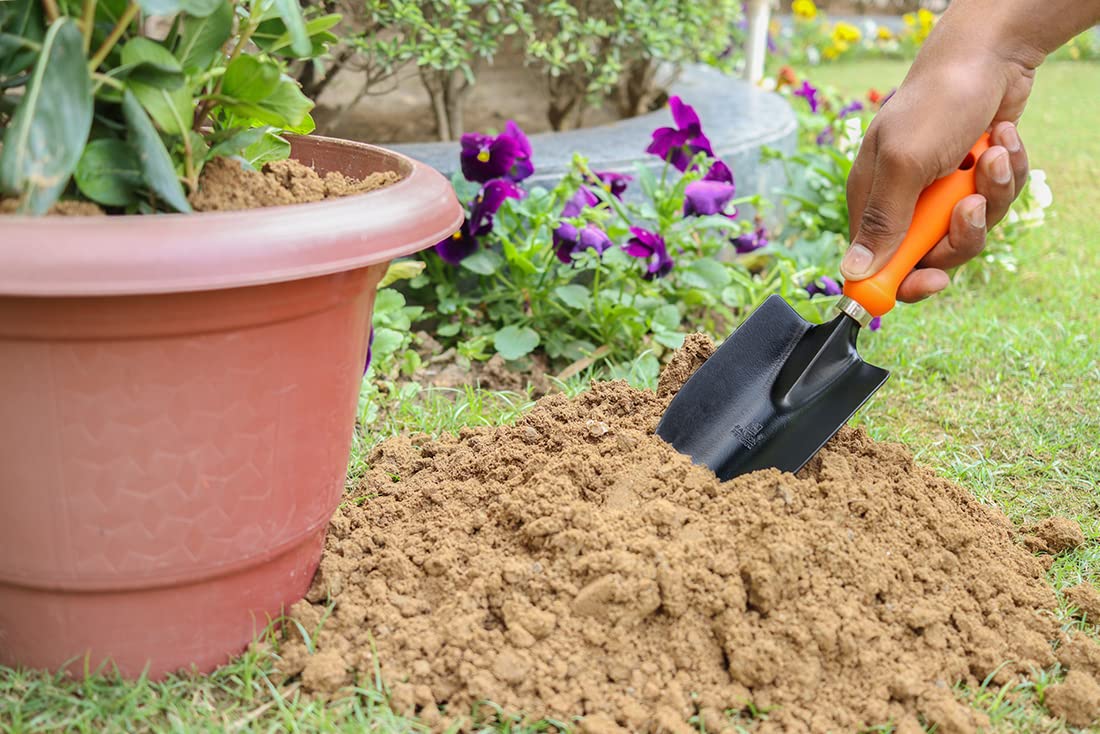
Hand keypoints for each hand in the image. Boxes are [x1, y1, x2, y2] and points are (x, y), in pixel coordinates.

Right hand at [843, 38, 1033, 301]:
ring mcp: (940, 191)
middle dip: (962, 232)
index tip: (933, 280)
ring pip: (971, 230)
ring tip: (991, 154)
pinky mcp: (973, 178)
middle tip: (972, 204)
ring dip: (992, 193)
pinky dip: (1006, 172)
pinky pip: (997, 202)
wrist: (990, 54)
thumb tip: (852, 272)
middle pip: (932, 255)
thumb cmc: (938, 102)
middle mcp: (904, 201)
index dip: (903, 281)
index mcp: (872, 200)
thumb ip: (883, 221)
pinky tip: (1001, 140)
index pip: (877, 265)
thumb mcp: (905, 165)